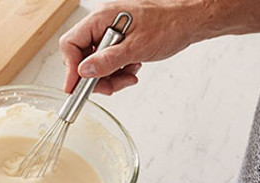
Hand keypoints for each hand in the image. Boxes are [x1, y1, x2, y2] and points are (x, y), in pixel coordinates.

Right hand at [60, 1, 203, 94]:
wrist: (189, 22)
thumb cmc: (169, 25)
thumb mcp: (136, 48)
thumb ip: (107, 61)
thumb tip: (84, 72)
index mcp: (101, 18)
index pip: (71, 44)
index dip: (70, 68)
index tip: (75, 88)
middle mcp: (102, 24)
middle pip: (82, 56)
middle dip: (95, 76)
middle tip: (109, 88)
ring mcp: (110, 33)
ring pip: (96, 63)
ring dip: (110, 76)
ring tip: (128, 76)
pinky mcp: (118, 41)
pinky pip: (108, 62)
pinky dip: (118, 71)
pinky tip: (133, 68)